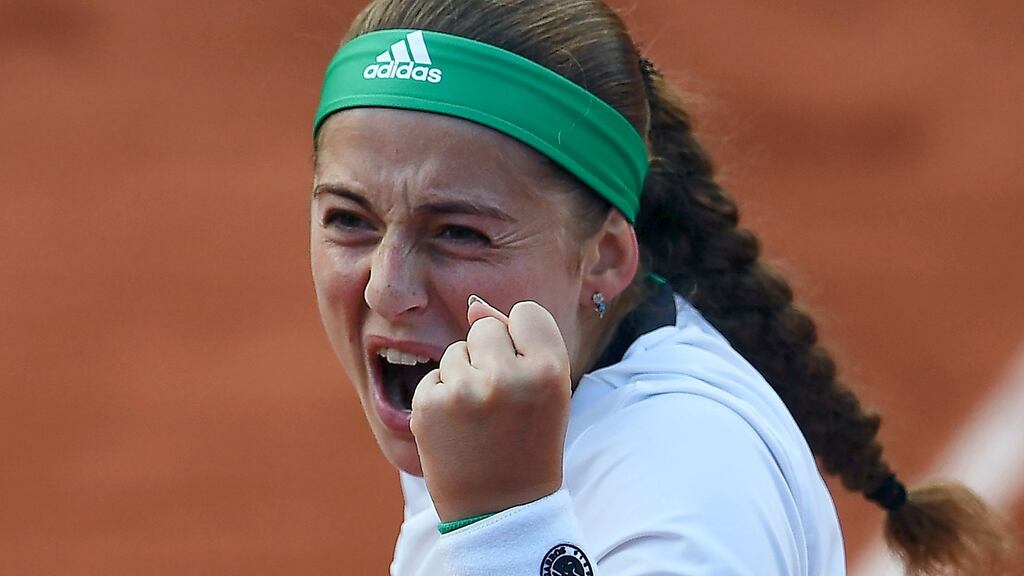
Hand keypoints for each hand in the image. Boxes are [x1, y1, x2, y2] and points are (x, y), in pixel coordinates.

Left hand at [410, 296, 571, 521]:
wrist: (500, 510)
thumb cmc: (528, 443)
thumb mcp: (544, 390)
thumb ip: (520, 341)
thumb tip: (473, 305)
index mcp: (550, 371)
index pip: (526, 312)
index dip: (523, 341)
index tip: (526, 375)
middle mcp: (508, 376)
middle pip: (486, 326)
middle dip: (489, 356)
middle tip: (501, 403)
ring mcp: (465, 391)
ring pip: (456, 351)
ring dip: (463, 376)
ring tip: (479, 419)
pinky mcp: (429, 406)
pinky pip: (433, 376)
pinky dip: (441, 397)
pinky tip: (457, 429)